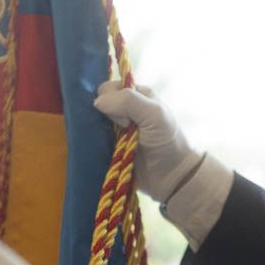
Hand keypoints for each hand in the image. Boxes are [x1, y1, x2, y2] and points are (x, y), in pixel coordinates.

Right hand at [92, 81, 202, 201]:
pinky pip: (93, 138)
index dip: (111, 100)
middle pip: (99, 103)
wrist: (171, 176)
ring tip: (112, 141)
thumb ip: (128, 101)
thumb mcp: (154, 114)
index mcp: (137, 95)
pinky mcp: (111, 146)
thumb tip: (97, 102)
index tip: (125, 119)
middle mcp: (125, 108)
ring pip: (94, 120)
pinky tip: (103, 147)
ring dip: (97, 129)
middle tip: (123, 129)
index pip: (109, 88)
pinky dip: (93, 141)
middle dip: (104, 115)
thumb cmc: (167, 142)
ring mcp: (117, 128)